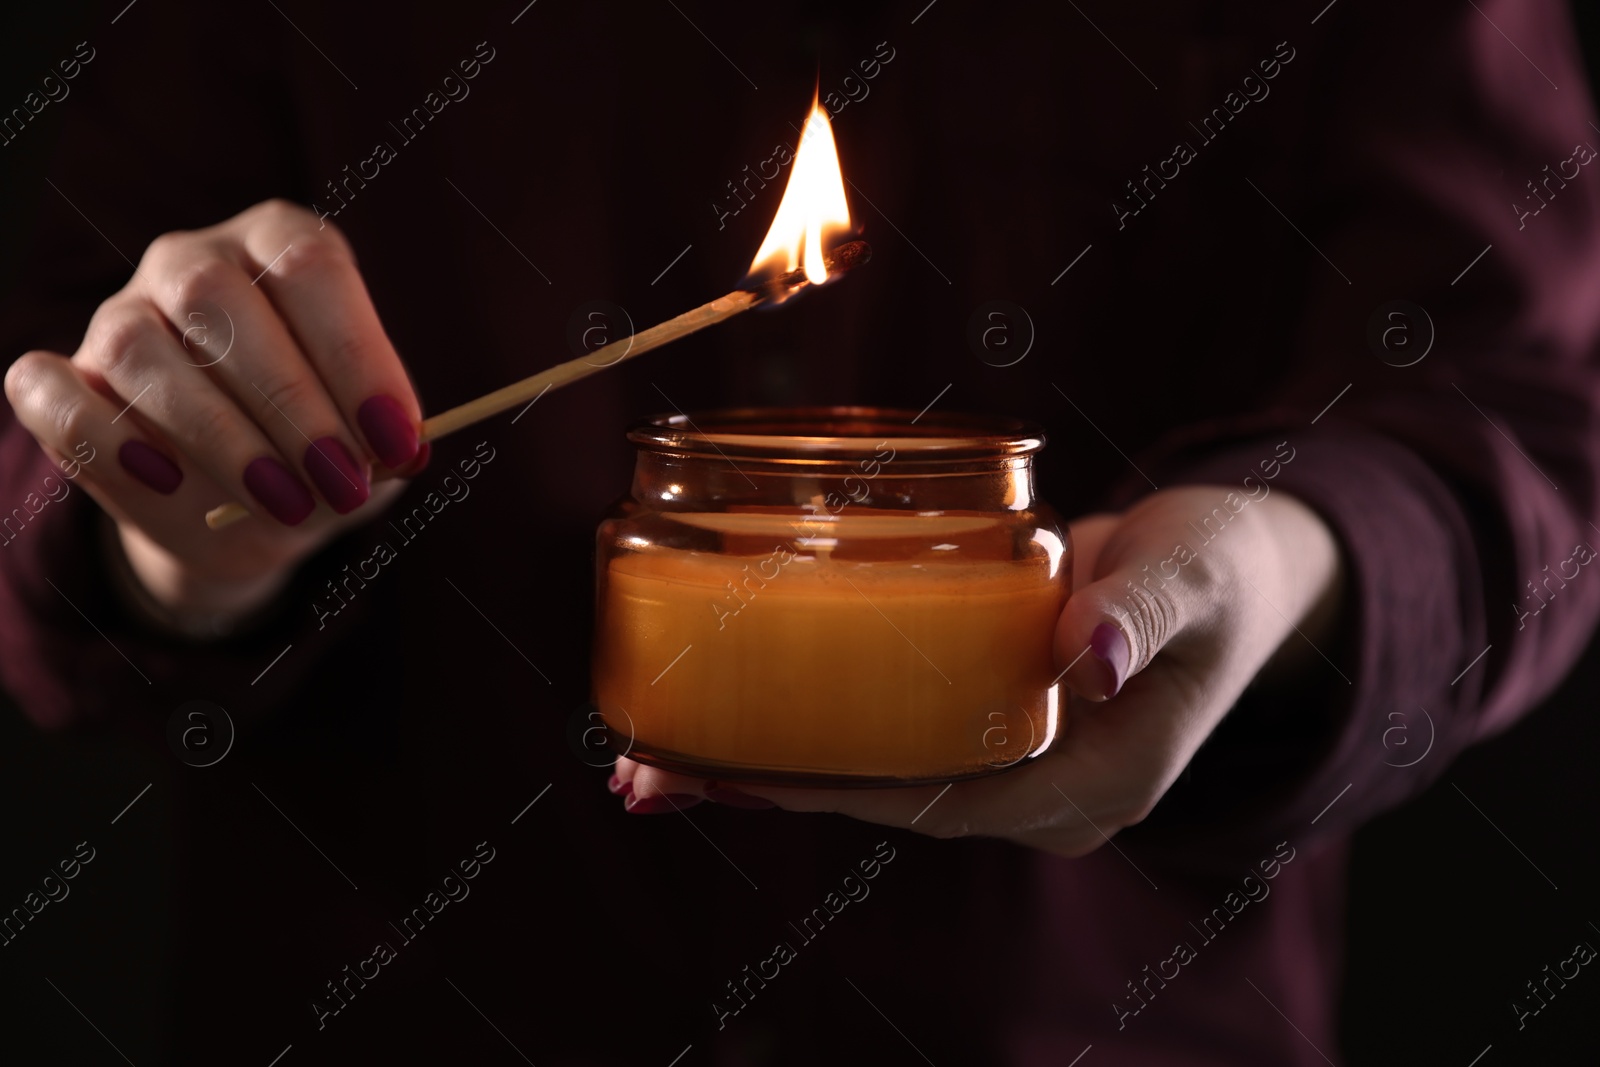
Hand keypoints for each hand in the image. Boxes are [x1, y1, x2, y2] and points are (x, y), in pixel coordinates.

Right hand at [5, 200, 424, 629]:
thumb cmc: (323, 454)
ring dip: (220, 435)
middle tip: (343, 480)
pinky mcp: (62, 379)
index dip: (356, 351)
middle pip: (219, 300)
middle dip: (291, 402)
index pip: (308, 263)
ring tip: (285, 502)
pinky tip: (169, 480)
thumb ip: (383, 437)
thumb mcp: (370, 448)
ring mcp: (118, 315)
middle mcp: (191, 262)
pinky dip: (104, 438)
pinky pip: (49, 390)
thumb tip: (401, 448)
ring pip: (140, 349)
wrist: (247, 512)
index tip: (396, 436)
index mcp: (277, 246)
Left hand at [612, 485, 1342, 856]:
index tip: (732, 770)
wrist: (1234, 570)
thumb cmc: (1223, 572)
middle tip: (639, 772)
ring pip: (868, 774)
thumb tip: (1087, 661)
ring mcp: (1005, 762)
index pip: (937, 799)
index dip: (830, 788)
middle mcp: (1034, 792)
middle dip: (765, 787)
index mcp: (1091, 786)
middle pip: (880, 799)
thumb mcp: (1196, 581)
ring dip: (764, 761)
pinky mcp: (979, 721)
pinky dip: (805, 724)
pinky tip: (726, 709)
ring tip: (646, 753)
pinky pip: (881, 734)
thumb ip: (1142, 616)